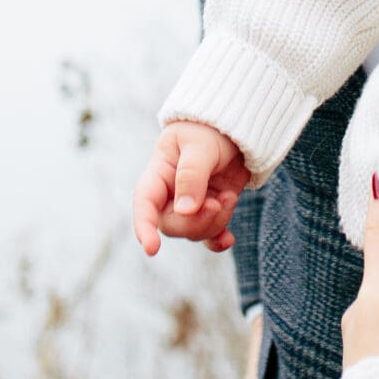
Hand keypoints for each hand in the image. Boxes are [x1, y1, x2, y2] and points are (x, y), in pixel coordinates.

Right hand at [131, 120, 247, 254]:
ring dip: (214, 221)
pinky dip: (218, 240)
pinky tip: (228, 239)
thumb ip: (191, 175)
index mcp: (159, 173)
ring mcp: (191, 205)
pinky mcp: (210, 210)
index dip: (144, 226)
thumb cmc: (209, 130)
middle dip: (195, 222)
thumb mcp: (200, 145)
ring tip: (229, 197)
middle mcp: (170, 194)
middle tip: (217, 203)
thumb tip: (184, 210)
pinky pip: (209, 235)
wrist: (233, 129)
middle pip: (171, 224)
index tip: (152, 249)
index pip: (145, 203)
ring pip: (194, 231)